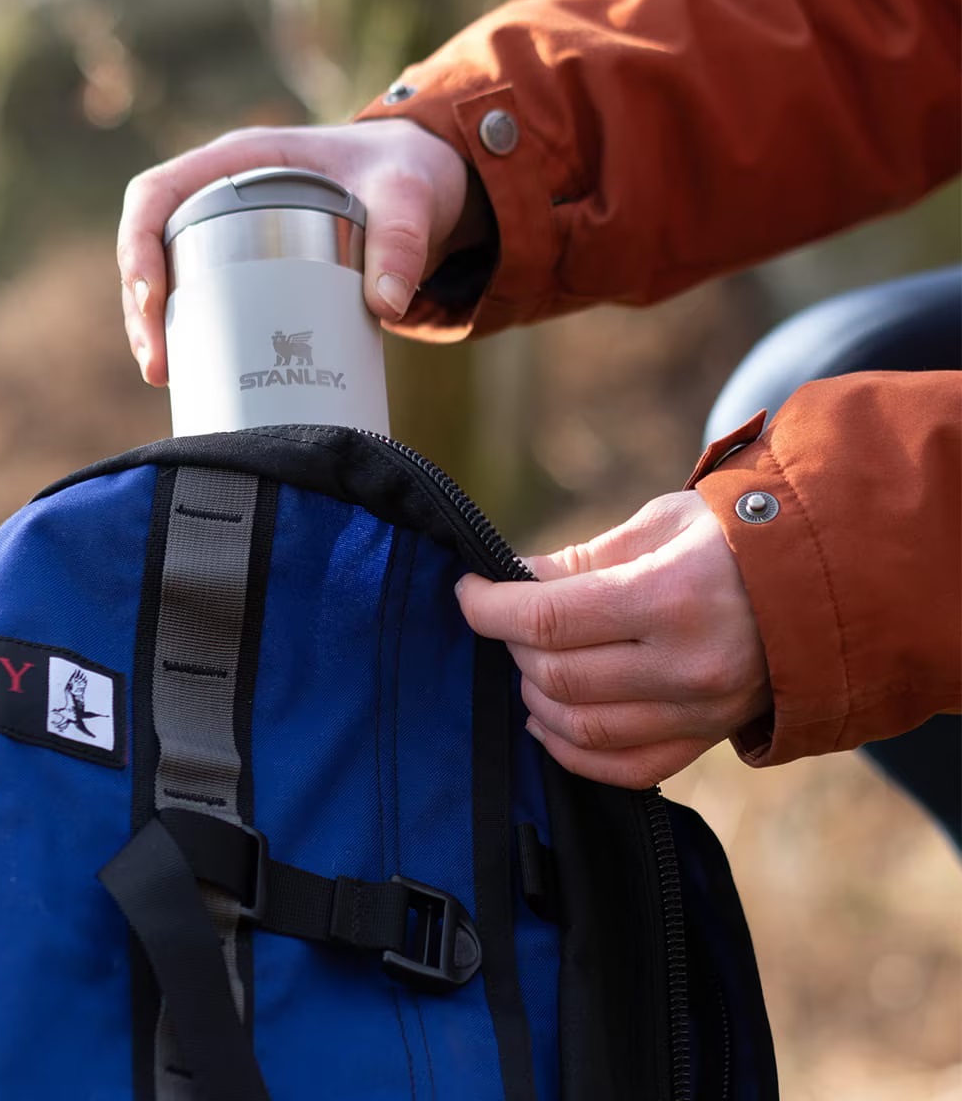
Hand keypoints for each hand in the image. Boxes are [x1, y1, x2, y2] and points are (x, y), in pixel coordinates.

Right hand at [116, 119, 469, 385]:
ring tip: (165, 377)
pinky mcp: (250, 267)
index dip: (138, 245)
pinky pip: (202, 297)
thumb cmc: (406, 175)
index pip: (159, 193)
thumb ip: (404, 239)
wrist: (424, 187)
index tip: (150, 302)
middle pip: (152, 246)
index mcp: (241, 159)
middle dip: (141, 309)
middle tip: (159, 366)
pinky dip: (189, 334)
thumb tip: (384, 305)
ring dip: (156, 328)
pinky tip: (191, 376)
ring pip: (170, 278)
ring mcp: (232, 230)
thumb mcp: (410, 196)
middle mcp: (223, 192)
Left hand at [455, 491, 771, 788]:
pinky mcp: (707, 739)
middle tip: (506, 619)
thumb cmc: (735, 536)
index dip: (490, 607)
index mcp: (671, 596)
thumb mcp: (659, 525)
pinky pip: (623, 768)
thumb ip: (582, 560)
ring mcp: (700, 711)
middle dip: (512, 646)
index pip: (548, 618)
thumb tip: (511, 580)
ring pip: (580, 727)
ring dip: (534, 696)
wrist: (828, 580)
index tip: (467, 591)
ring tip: (528, 663)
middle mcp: (687, 665)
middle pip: (556, 675)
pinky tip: (547, 721)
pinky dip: (572, 751)